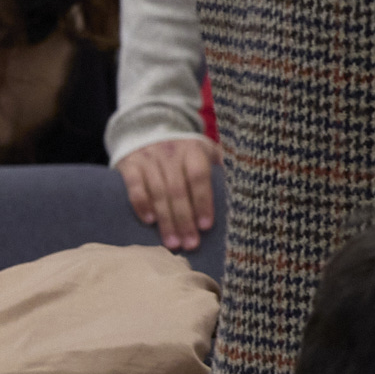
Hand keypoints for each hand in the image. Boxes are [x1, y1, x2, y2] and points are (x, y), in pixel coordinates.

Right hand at [116, 135, 220, 251]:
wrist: (148, 129)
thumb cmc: (185, 151)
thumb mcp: (205, 151)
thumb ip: (222, 166)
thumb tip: (246, 185)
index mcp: (193, 150)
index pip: (198, 176)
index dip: (203, 201)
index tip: (206, 226)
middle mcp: (170, 153)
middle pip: (177, 189)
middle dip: (184, 219)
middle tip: (191, 244)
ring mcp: (148, 158)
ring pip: (157, 192)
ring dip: (166, 220)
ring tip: (173, 243)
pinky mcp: (129, 165)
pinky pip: (134, 187)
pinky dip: (141, 205)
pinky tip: (150, 222)